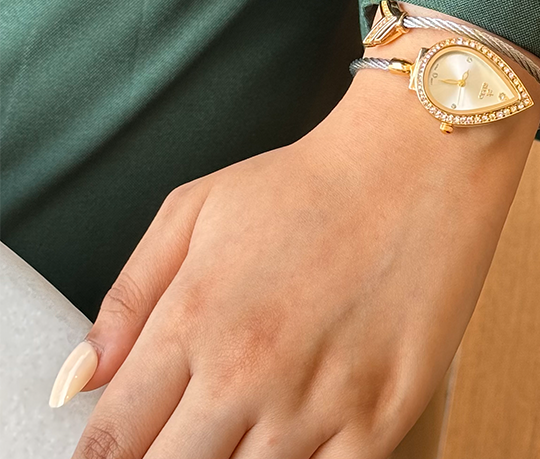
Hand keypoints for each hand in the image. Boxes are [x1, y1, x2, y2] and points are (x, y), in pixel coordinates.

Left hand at [55, 67, 539, 458]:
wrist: (415, 158)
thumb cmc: (307, 181)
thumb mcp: (196, 209)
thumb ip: (127, 297)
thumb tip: (75, 382)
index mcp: (194, 318)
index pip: (114, 439)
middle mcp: (248, 370)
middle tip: (178, 441)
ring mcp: (318, 400)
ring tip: (236, 433)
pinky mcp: (382, 416)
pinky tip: (290, 448)